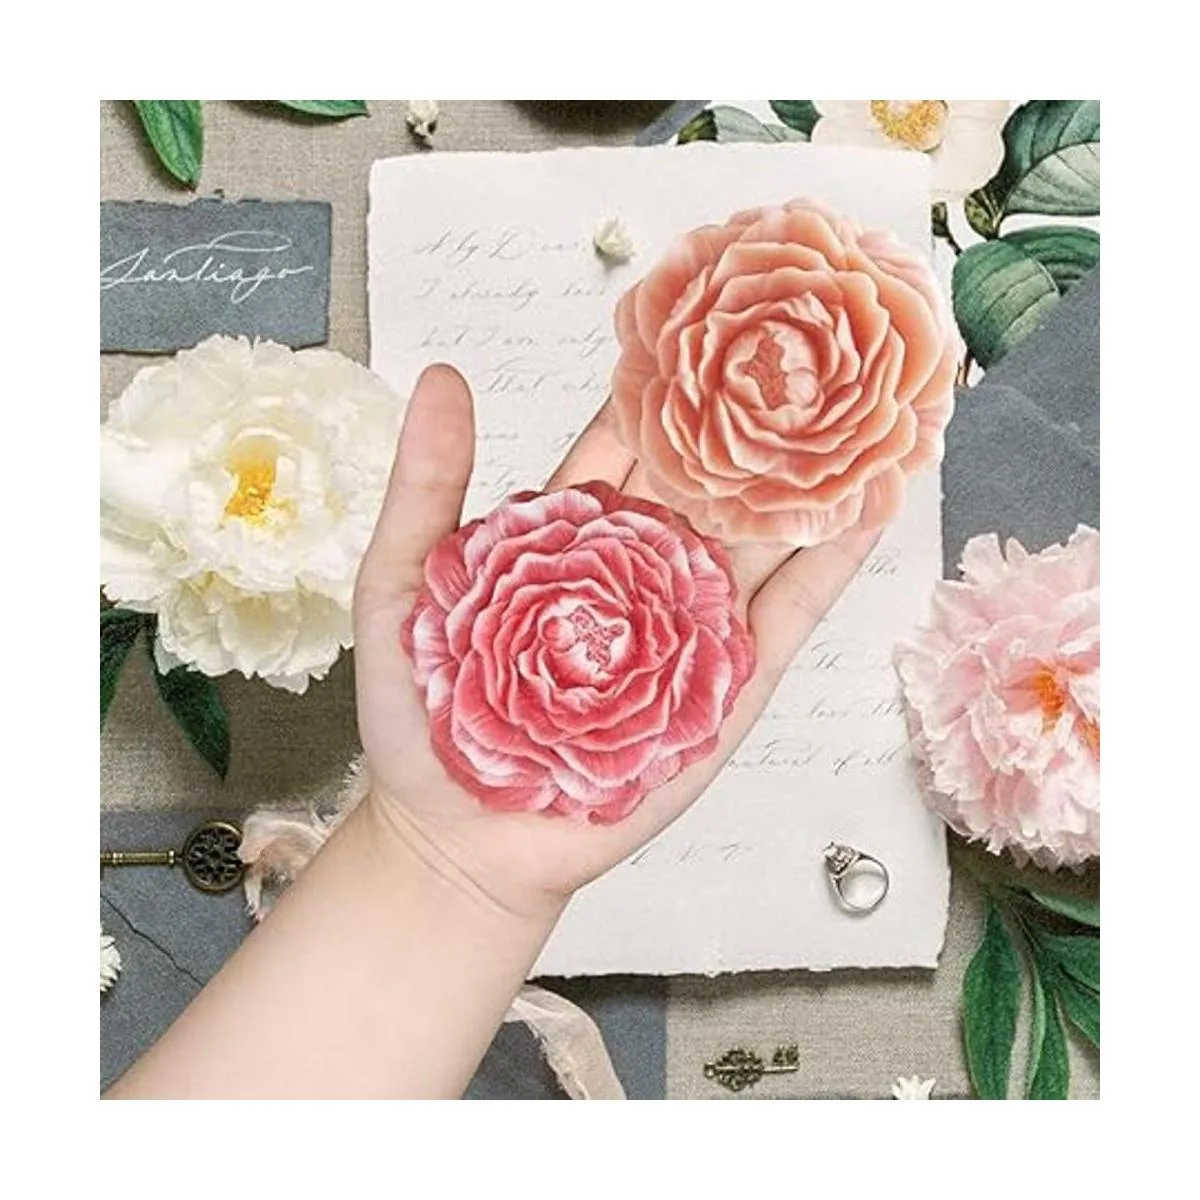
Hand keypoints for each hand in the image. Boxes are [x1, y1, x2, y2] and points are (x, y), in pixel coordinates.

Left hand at [353, 364, 877, 918]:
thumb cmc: (425, 717)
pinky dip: (833, 561)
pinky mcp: (729, 683)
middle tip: (812, 329)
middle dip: (760, 407)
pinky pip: (790, 612)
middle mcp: (645, 566)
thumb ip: (428, 487)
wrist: (463, 836)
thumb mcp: (405, 586)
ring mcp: (694, 621)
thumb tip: (443, 375)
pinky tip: (872, 505)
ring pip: (766, 532)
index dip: (667, 376)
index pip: (631, 437)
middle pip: (713, 472)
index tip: (709, 305)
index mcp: (575, 533)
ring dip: (814, 471)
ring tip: (869, 399)